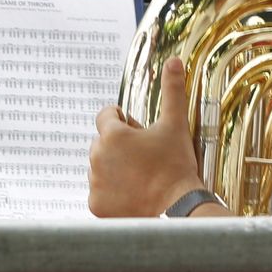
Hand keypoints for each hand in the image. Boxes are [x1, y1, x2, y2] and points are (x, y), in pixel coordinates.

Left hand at [88, 57, 206, 217]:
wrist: (177, 211)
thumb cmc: (176, 166)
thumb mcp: (176, 124)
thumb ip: (172, 90)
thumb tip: (173, 61)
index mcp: (112, 135)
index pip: (106, 115)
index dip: (124, 120)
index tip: (139, 132)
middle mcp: (97, 157)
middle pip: (102, 142)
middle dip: (118, 145)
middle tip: (145, 157)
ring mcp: (95, 183)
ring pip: (100, 167)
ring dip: (114, 168)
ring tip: (140, 177)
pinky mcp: (96, 206)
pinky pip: (99, 192)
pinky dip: (112, 193)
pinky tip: (133, 194)